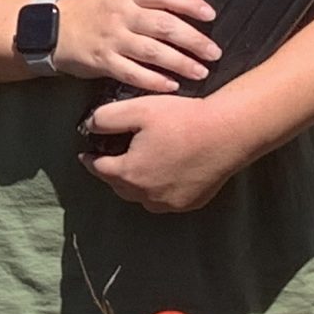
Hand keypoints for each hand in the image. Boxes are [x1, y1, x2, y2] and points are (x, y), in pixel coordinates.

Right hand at [54, 0, 218, 93]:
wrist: (52, 30)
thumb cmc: (93, 15)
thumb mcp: (117, 1)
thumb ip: (147, 8)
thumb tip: (188, 19)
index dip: (188, 2)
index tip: (210, 14)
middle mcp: (121, 15)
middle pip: (163, 25)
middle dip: (193, 39)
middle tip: (214, 53)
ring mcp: (111, 39)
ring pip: (152, 51)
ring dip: (180, 62)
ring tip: (200, 72)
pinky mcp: (102, 61)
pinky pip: (132, 72)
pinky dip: (154, 80)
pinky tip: (171, 87)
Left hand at [80, 91, 251, 211]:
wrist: (228, 132)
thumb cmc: (182, 119)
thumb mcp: (136, 110)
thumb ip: (105, 119)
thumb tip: (89, 127)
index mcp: (130, 173)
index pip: (99, 169)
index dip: (90, 160)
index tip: (85, 154)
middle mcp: (148, 195)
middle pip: (119, 186)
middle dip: (111, 173)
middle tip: (110, 159)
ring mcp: (171, 202)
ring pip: (142, 197)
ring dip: (134, 184)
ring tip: (134, 167)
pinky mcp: (191, 203)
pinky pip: (165, 200)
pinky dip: (158, 190)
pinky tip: (162, 174)